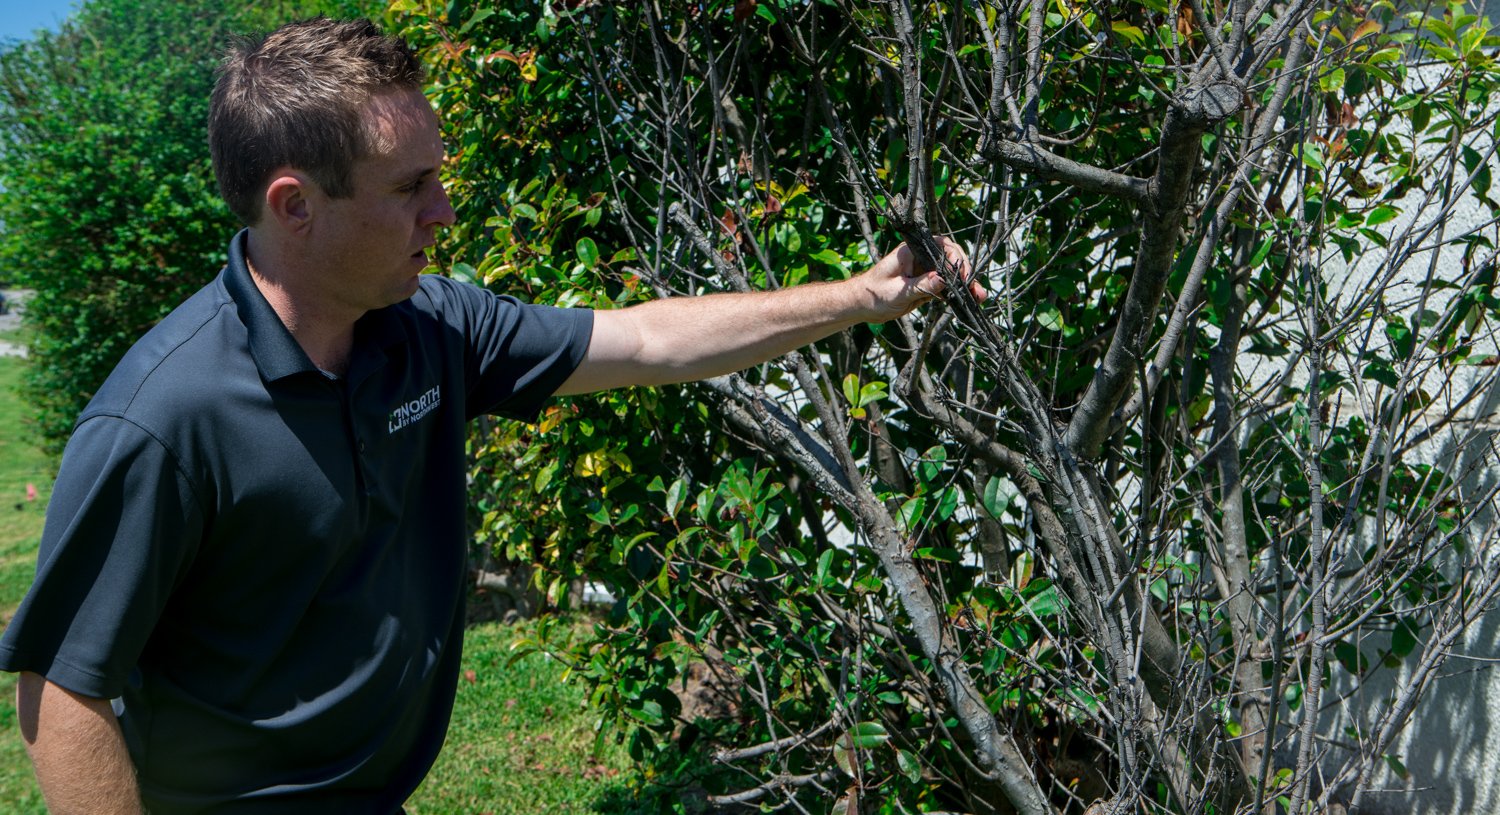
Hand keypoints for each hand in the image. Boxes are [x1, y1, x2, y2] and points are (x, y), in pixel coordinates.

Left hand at [857, 237, 986, 322]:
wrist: (861, 306)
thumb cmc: (872, 294)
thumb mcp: (898, 292)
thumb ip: (920, 286)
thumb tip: (943, 280)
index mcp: (912, 251)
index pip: (941, 246)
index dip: (956, 258)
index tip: (962, 275)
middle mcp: (921, 258)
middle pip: (950, 259)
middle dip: (965, 272)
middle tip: (974, 287)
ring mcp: (924, 271)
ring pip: (951, 274)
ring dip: (965, 284)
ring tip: (978, 296)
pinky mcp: (926, 285)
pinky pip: (945, 287)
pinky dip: (956, 293)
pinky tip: (968, 301)